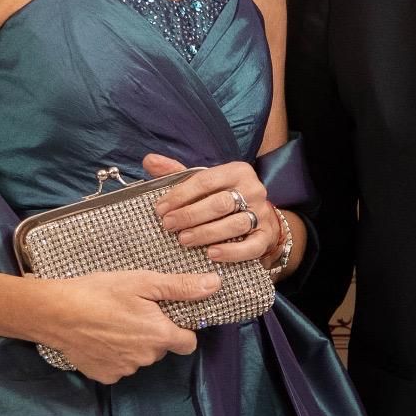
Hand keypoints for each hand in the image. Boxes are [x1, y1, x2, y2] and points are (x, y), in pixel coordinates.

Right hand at [36, 268, 221, 383]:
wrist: (55, 312)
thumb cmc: (100, 293)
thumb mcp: (143, 282)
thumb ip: (181, 287)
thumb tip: (215, 285)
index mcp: (160, 336)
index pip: (188, 343)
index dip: (181, 329)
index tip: (167, 316)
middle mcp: (146, 358)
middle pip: (161, 348)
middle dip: (153, 332)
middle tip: (133, 311)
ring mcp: (124, 370)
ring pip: (139, 357)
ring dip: (132, 343)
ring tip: (112, 322)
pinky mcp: (104, 375)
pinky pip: (118, 366)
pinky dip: (113, 354)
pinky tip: (100, 336)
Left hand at [143, 153, 281, 264]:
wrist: (257, 217)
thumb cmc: (223, 197)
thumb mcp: (203, 182)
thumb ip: (177, 173)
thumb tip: (149, 160)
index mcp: (236, 171)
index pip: (205, 181)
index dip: (180, 195)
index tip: (160, 209)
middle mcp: (253, 190)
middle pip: (220, 203)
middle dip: (190, 215)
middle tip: (168, 225)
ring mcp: (262, 214)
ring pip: (235, 224)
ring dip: (206, 233)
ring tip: (184, 240)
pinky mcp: (266, 236)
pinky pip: (251, 246)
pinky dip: (231, 252)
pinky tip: (212, 254)